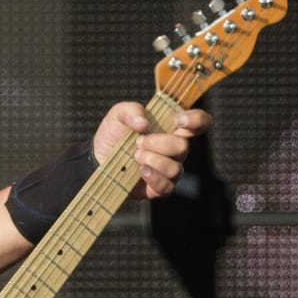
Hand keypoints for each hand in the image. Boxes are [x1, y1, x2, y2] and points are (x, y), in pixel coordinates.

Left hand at [93, 102, 212, 198]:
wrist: (98, 158)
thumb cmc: (113, 135)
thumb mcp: (118, 115)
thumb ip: (131, 110)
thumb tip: (143, 122)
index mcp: (171, 129)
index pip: (199, 123)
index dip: (196, 120)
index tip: (177, 120)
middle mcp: (174, 150)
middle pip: (183, 146)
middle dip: (159, 143)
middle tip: (138, 142)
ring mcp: (168, 169)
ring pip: (175, 168)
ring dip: (153, 160)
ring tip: (135, 156)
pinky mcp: (158, 187)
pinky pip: (167, 187)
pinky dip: (153, 177)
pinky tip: (141, 170)